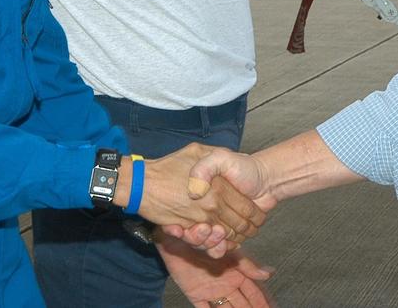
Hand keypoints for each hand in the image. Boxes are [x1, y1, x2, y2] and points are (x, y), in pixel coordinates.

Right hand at [136, 144, 267, 248]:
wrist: (140, 183)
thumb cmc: (169, 165)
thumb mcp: (198, 151)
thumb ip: (216, 157)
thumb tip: (228, 165)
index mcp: (219, 186)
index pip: (247, 208)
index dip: (255, 214)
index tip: (256, 215)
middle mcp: (212, 204)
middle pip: (240, 226)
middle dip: (247, 230)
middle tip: (250, 228)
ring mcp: (200, 218)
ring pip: (225, 237)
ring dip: (231, 239)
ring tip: (233, 232)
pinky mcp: (187, 229)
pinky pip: (208, 243)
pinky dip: (215, 246)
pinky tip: (218, 240)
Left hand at [157, 233, 273, 307]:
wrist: (180, 236)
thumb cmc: (207, 238)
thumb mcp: (231, 251)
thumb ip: (248, 264)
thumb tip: (270, 273)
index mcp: (237, 274)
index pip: (254, 292)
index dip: (262, 302)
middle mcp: (227, 285)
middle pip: (243, 304)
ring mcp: (212, 292)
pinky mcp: (196, 295)